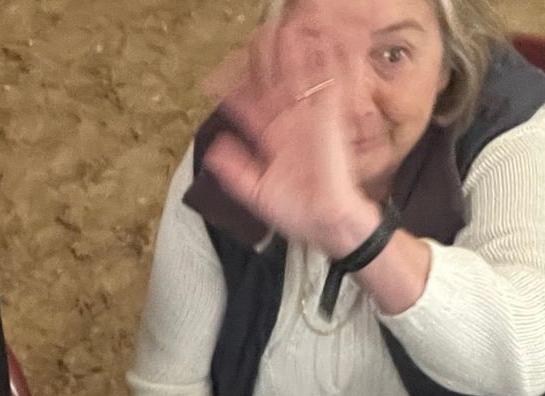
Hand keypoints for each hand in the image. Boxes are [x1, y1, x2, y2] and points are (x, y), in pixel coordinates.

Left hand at [200, 21, 381, 258]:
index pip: (253, 102)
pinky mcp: (331, 119)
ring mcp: (311, 118)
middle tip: (263, 29)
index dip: (240, 83)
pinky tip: (325, 40)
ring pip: (302, 76)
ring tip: (290, 22)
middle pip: (278, 80)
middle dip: (270, 55)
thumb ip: (235, 170)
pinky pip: (331, 85)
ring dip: (297, 50)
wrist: (326, 224)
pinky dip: (330, 63)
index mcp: (272, 136)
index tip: (227, 66)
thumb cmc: (296, 212)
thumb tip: (212, 149)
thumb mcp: (256, 192)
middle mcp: (291, 122)